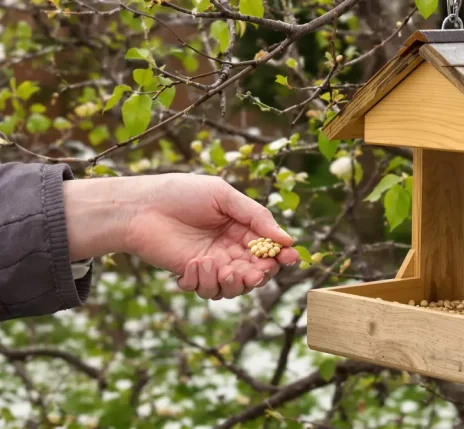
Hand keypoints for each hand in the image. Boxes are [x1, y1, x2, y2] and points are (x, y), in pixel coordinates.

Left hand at [63, 174, 299, 299]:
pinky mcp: (191, 275)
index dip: (282, 255)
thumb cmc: (182, 193)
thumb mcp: (224, 196)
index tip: (289, 257)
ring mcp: (211, 264)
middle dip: (259, 275)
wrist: (141, 206)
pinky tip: (192, 264)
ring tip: (220, 269)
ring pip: (234, 288)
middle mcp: (230, 249)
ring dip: (232, 283)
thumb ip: (256, 216)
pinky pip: (207, 290)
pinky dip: (202, 281)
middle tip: (254, 271)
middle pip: (257, 273)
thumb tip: (287, 239)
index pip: (269, 248)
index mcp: (242, 228)